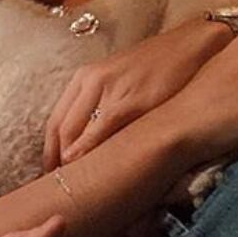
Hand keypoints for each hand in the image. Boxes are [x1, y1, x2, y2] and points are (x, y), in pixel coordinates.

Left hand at [45, 23, 226, 171]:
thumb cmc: (155, 68)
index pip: (55, 122)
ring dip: (71, 163)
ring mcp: (110, 90)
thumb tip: (85, 143)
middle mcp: (92, 81)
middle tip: (58, 190)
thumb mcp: (117, 80)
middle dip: (55, 163)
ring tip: (73, 188)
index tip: (48, 177)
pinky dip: (91, 152)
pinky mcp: (132, 100)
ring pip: (77, 133)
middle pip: (61, 130)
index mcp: (84, 77)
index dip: (48, 154)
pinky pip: (102, 130)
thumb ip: (99, 105)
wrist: (189, 46)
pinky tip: (91, 170)